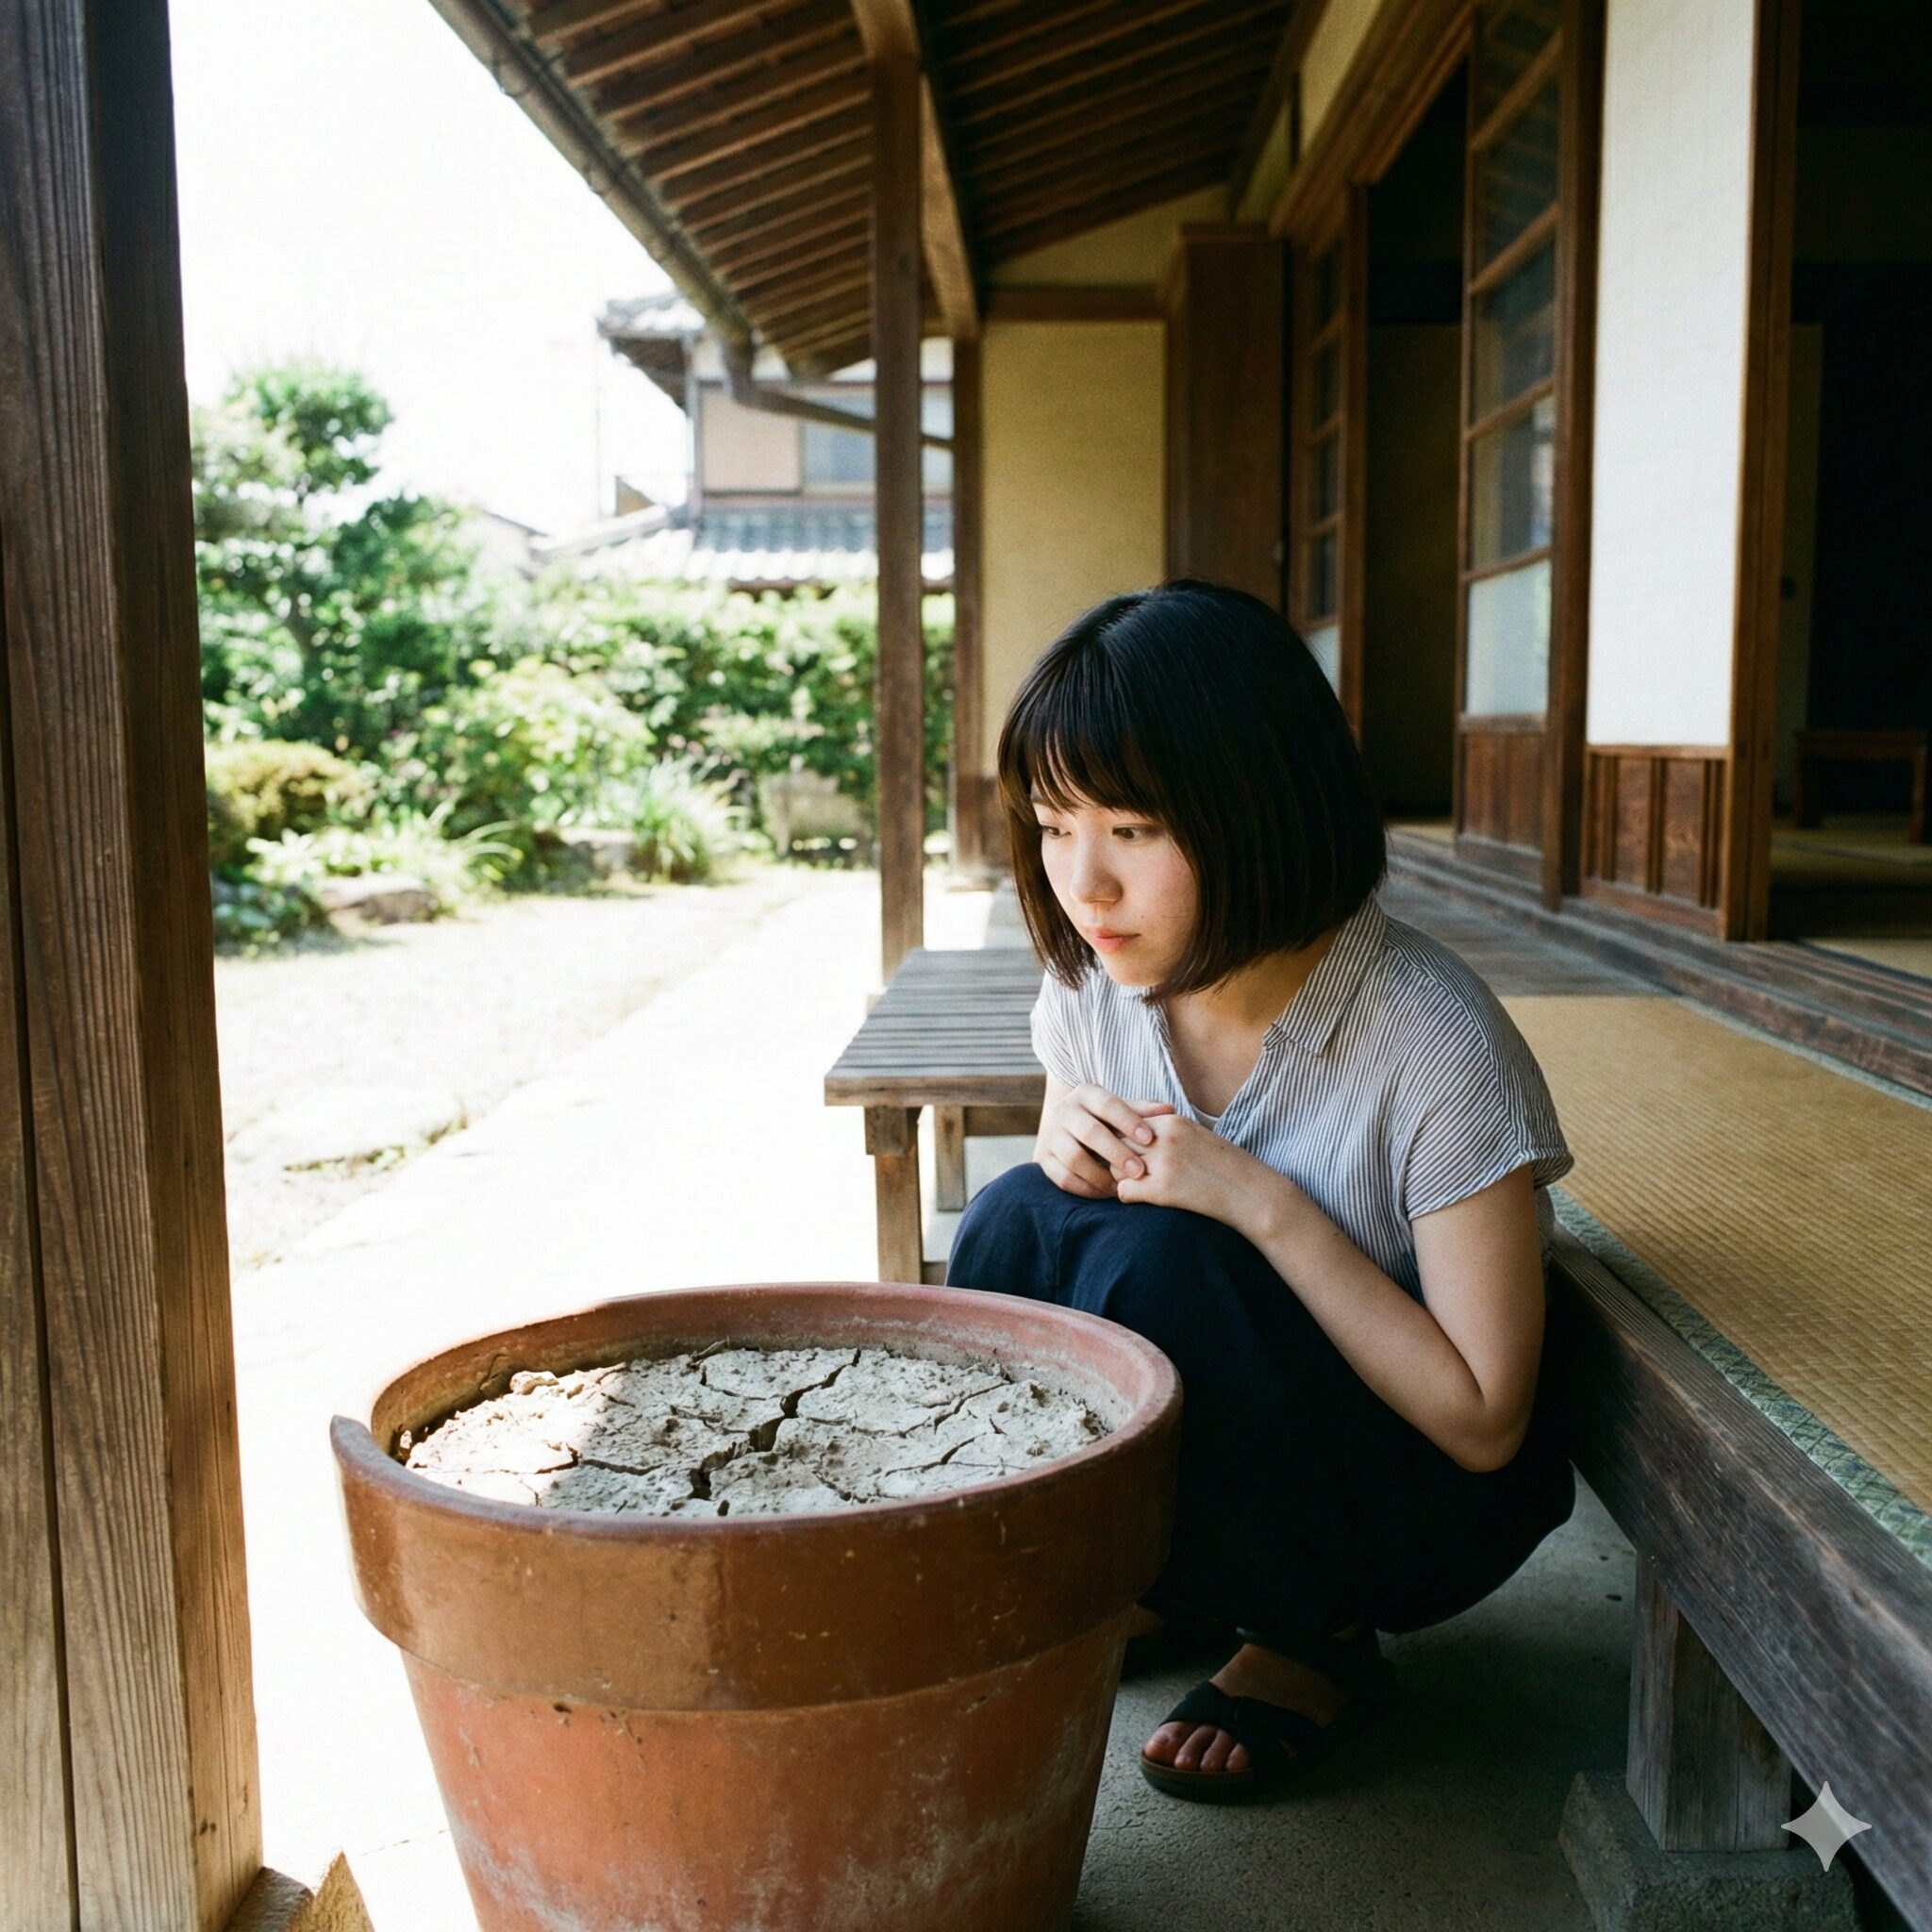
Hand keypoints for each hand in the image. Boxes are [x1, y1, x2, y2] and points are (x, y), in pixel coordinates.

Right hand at [1036, 1082, 1175, 1198]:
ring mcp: (1051, 1135)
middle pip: (1090, 1132)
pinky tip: (1106, 1193)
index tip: (1150, 1139)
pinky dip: (1086, 1188)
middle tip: (1140, 1171)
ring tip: (1123, 1187)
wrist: (1067, 1128)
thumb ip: (1143, 1111)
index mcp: (1085, 1094)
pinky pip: (1062, 1178)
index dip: (1129, 1121)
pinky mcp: (1043, 1159)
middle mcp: (1064, 1111)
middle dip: (1117, 1153)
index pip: (1108, 1104)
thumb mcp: (1122, 1111)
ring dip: (1101, 1175)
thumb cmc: (1106, 1120)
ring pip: (1074, 1158)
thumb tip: (1169, 1109)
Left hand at [1114, 1112, 1281, 1228]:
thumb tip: (1133, 1138)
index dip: (1122, 1140)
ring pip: (1115, 1167)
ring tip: (1138, 1186)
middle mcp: (1163, 1137)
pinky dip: (1128, 1197)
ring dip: (1122, 1178)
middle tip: (1128, 1173)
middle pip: (1115, 1143)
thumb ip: (1166, 1133)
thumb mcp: (1194, 1136)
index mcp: (1171, 1120)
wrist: (1251, 1193)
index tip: (1128, 1154)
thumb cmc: (1223, 1166)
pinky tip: (1144, 1200)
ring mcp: (1162, 1163)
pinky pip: (1123, 1191)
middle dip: (1117, 1158)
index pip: (1123, 1122)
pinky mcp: (1163, 1189)